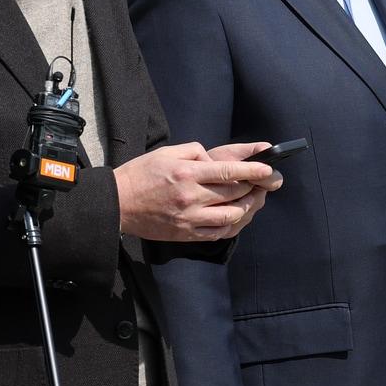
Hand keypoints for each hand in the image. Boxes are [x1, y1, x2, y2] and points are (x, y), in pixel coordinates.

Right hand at [115, 142, 279, 241]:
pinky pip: (217, 233)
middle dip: (255, 188)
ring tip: (253, 200)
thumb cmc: (141, 174)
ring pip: (231, 216)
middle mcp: (191, 197)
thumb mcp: (167, 153)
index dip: (253, 171)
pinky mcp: (186, 234)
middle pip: (234, 194)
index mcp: (187, 173)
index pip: (229, 172)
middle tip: (266, 183)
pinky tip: (237, 216)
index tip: (269, 169)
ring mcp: (189, 218)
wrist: (117, 203)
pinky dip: (232, 225)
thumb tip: (215, 160)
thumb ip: (194, 152)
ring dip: (247, 208)